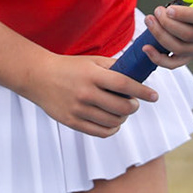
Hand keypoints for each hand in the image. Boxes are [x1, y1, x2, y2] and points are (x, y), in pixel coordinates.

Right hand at [23, 53, 158, 137]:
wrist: (38, 77)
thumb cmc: (68, 67)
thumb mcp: (91, 60)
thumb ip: (112, 67)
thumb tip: (135, 74)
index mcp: (92, 75)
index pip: (124, 84)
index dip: (142, 91)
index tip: (154, 96)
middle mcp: (86, 93)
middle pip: (121, 106)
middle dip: (133, 106)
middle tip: (134, 103)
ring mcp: (78, 109)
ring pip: (112, 121)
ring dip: (123, 117)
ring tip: (123, 111)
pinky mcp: (72, 122)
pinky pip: (100, 132)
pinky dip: (112, 129)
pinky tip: (113, 122)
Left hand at [140, 0, 192, 68]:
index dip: (185, 15)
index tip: (168, 8)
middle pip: (189, 35)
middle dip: (168, 24)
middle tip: (156, 11)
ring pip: (179, 49)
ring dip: (160, 36)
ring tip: (149, 20)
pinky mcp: (191, 56)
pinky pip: (174, 63)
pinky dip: (159, 58)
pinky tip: (146, 48)